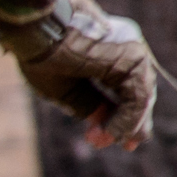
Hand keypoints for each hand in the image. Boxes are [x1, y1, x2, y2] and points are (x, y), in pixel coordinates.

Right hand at [8, 0, 162, 151]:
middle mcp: (125, 48)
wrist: (36, 30)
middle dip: (131, 122)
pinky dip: (128, 118)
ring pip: (140, 95)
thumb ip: (89, 104)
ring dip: (129, 123)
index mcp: (108, 51)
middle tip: (127, 145)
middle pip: (135, 92)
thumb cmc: (41, 55)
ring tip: (119, 143)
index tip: (108, 136)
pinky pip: (137, 96)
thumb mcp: (65, 88)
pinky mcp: (132, 58)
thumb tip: (104, 124)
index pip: (122, 87)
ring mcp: (131, 50)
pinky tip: (115, 133)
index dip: (119, 114)